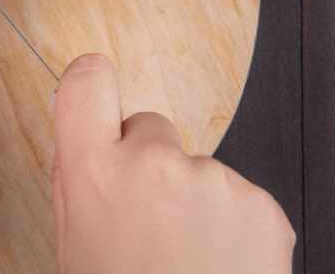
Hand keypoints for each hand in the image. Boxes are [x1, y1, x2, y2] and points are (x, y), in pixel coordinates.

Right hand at [51, 54, 295, 273]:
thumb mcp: (73, 248)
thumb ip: (74, 184)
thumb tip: (79, 132)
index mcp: (94, 173)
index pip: (88, 80)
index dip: (90, 86)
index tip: (95, 97)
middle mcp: (154, 163)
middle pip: (148, 126)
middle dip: (147, 162)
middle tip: (148, 223)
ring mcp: (213, 179)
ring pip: (196, 168)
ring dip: (192, 201)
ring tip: (188, 260)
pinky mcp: (260, 203)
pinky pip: (236, 196)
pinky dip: (230, 225)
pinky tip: (218, 266)